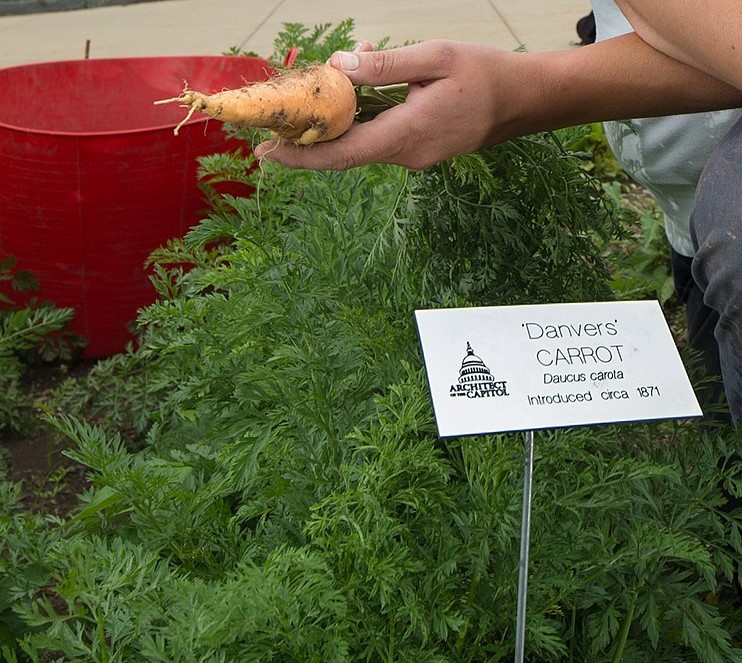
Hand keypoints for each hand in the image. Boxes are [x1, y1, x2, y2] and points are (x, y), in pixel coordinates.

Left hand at [253, 40, 531, 170]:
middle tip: (268, 139)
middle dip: (306, 148)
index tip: (271, 153)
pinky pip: (378, 141)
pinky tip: (347, 104)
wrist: (522, 102)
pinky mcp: (418, 151)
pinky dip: (356, 126)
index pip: (344, 152)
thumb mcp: (437, 57)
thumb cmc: (485, 74)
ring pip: (361, 147)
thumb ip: (387, 65)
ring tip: (303, 113)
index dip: (304, 155)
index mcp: (408, 133)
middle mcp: (407, 154)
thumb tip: (340, 66)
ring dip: (332, 132)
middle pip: (345, 155)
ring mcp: (413, 157)